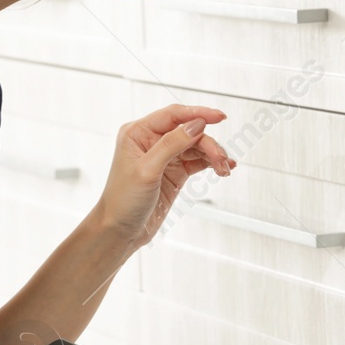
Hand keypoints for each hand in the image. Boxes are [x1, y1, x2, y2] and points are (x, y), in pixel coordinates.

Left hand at [94, 104, 234, 249]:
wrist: (120, 231)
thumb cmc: (122, 201)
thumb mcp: (147, 170)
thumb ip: (172, 144)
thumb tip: (196, 124)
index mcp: (138, 133)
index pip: (173, 115)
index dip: (198, 113)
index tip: (219, 117)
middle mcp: (151, 141)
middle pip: (189, 132)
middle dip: (208, 143)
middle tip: (221, 158)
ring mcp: (164, 157)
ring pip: (196, 147)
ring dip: (213, 155)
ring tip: (224, 168)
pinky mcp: (173, 172)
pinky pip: (197, 161)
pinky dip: (211, 163)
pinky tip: (222, 168)